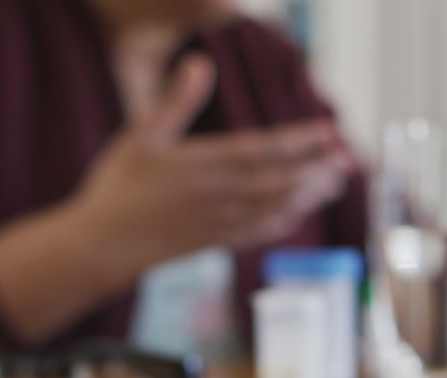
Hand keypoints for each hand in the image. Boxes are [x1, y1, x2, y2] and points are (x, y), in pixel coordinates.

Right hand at [0, 53, 352, 343]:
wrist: (100, 246)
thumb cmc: (117, 186)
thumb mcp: (140, 136)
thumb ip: (175, 101)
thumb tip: (199, 62)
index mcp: (202, 165)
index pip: (262, 149)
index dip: (300, 142)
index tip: (328, 131)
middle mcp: (217, 196)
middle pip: (279, 181)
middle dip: (316, 169)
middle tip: (346, 158)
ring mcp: (219, 223)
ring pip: (275, 208)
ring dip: (308, 195)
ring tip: (334, 182)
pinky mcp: (214, 243)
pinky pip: (258, 233)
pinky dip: (283, 223)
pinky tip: (298, 215)